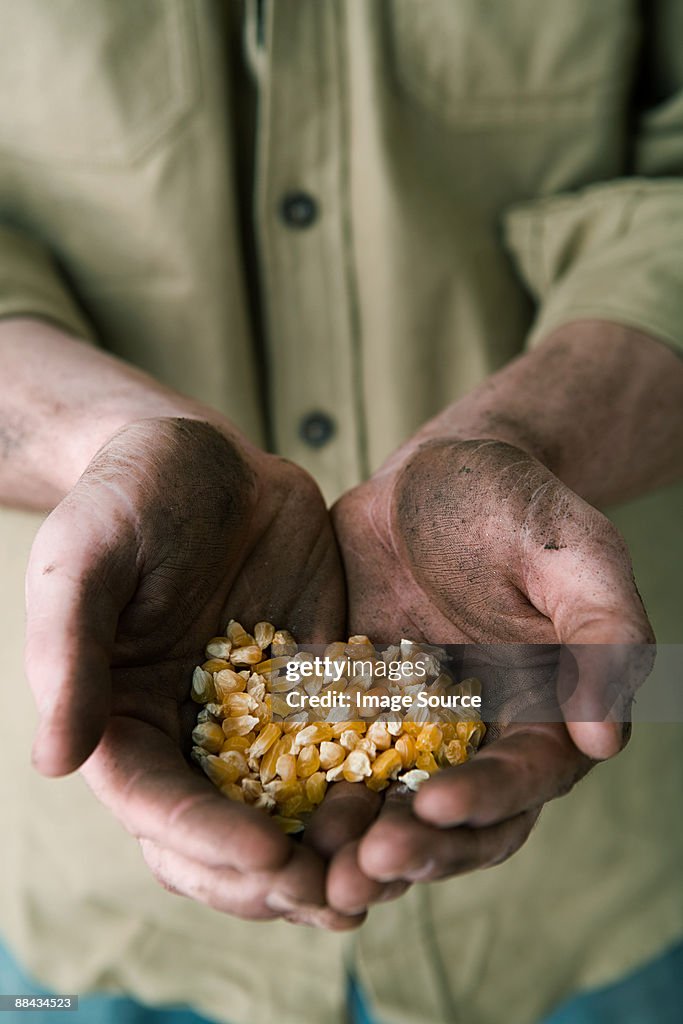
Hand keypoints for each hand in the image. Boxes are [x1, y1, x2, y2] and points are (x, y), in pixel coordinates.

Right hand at [25, 416, 361, 927]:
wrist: (203, 456)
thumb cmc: (125, 495)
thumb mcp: (85, 558)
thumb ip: (70, 651)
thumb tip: (54, 761)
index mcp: (126, 723)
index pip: (157, 805)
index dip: (206, 839)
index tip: (266, 854)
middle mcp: (193, 736)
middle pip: (227, 835)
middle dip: (277, 874)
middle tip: (335, 888)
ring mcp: (261, 716)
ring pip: (298, 806)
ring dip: (338, 843)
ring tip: (389, 853)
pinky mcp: (317, 685)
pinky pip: (350, 744)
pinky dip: (381, 778)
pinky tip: (423, 794)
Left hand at [326, 437, 653, 904]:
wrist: (436, 475)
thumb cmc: (517, 503)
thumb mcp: (572, 553)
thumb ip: (603, 635)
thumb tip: (604, 739)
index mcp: (547, 714)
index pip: (525, 777)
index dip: (486, 798)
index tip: (436, 803)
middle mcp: (480, 738)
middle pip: (457, 820)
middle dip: (415, 849)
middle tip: (362, 870)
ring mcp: (411, 729)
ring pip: (389, 806)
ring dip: (355, 844)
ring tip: (312, 871)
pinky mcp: (354, 709)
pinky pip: (329, 760)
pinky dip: (304, 791)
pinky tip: (265, 811)